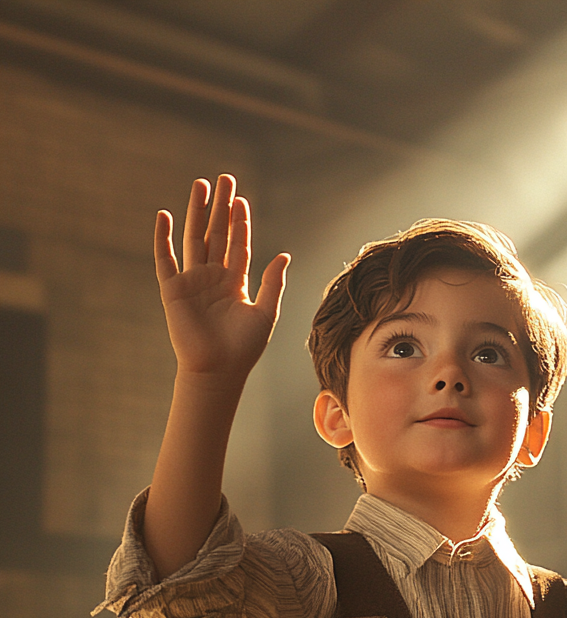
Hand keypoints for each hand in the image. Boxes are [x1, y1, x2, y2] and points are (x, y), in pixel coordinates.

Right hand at [155, 175, 288, 382]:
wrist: (219, 370)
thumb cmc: (244, 347)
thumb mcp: (266, 312)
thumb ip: (273, 282)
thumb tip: (284, 255)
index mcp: (236, 281)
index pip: (238, 244)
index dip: (240, 222)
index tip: (242, 199)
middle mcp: (213, 276)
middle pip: (217, 233)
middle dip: (221, 207)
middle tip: (224, 179)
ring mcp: (192, 281)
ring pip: (194, 238)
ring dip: (197, 212)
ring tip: (201, 186)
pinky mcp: (173, 289)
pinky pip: (165, 259)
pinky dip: (163, 238)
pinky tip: (165, 215)